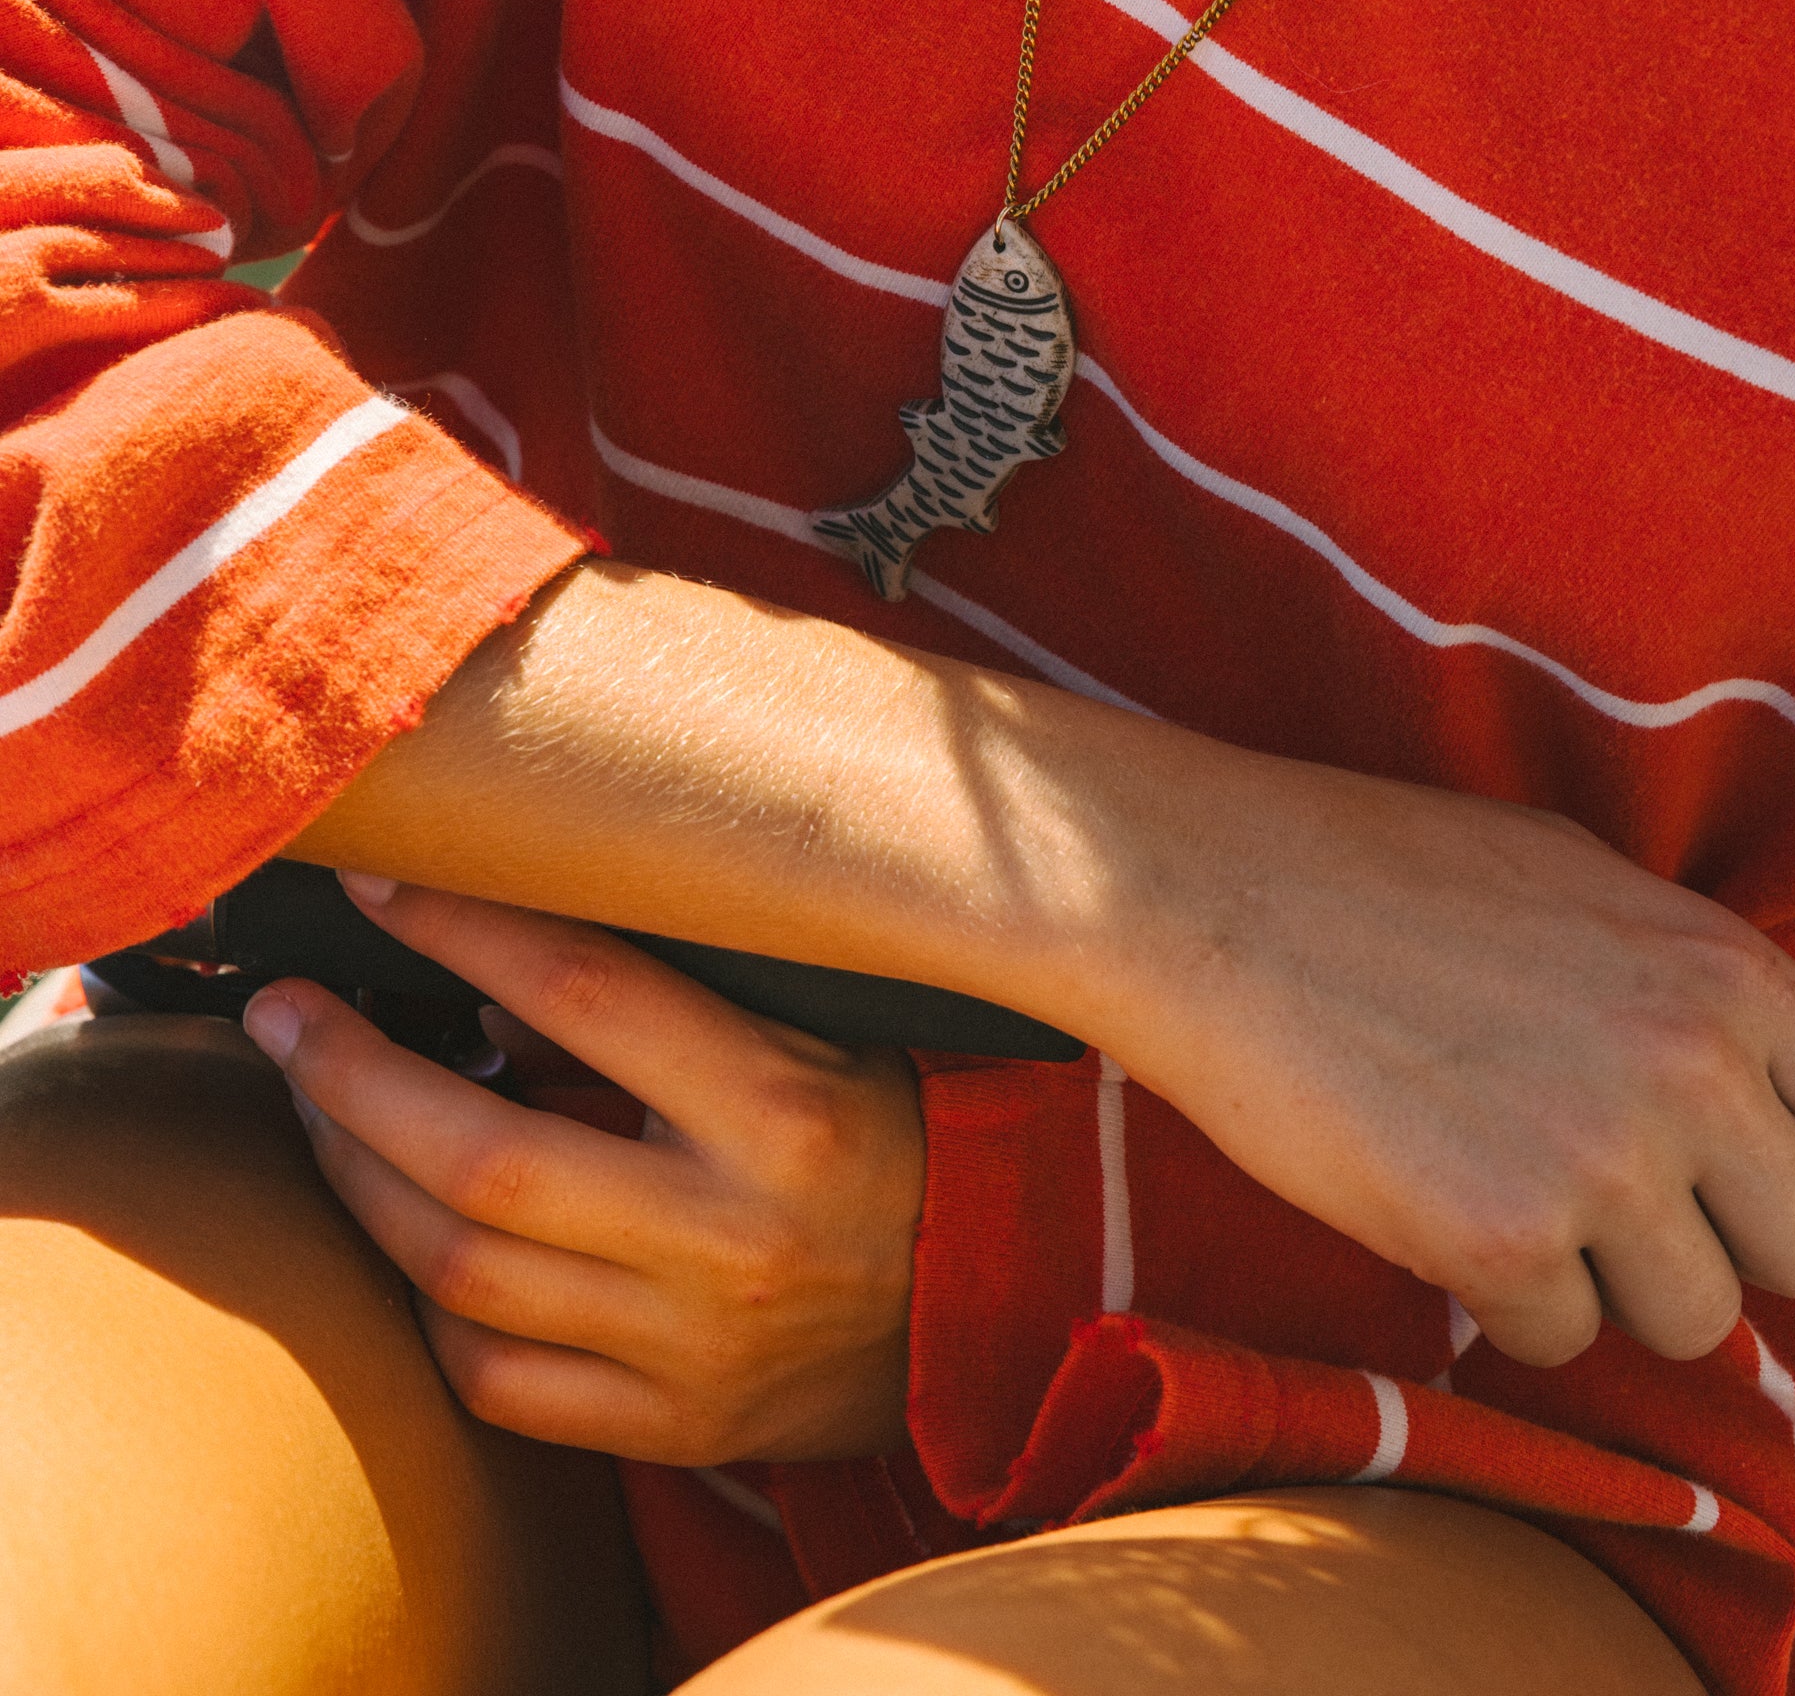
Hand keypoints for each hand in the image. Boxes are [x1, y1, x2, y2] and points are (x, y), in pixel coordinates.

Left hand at [240, 881, 922, 1462]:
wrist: (989, 1307)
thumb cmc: (887, 1132)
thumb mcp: (813, 1034)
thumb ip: (666, 1005)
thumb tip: (486, 974)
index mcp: (783, 1109)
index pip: (589, 993)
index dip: (465, 930)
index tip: (381, 886)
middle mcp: (731, 1235)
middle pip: (483, 1157)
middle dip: (353, 1075)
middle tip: (286, 1017)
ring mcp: (692, 1348)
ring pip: (462, 1274)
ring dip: (359, 1180)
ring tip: (317, 1109)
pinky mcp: (669, 1427)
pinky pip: (496, 1381)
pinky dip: (423, 1306)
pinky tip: (400, 1237)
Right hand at [1082, 763, 1794, 1371]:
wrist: (1210, 891)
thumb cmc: (1381, 870)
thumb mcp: (1588, 882)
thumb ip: (1700, 990)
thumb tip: (1776, 1094)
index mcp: (1729, 972)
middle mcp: (1692, 1072)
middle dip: (1738, 1251)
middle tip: (1643, 1208)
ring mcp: (1599, 1164)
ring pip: (1693, 1319)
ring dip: (1615, 1281)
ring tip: (1514, 1177)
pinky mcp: (1495, 1243)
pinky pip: (1562, 1342)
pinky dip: (1509, 1300)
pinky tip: (1440, 1199)